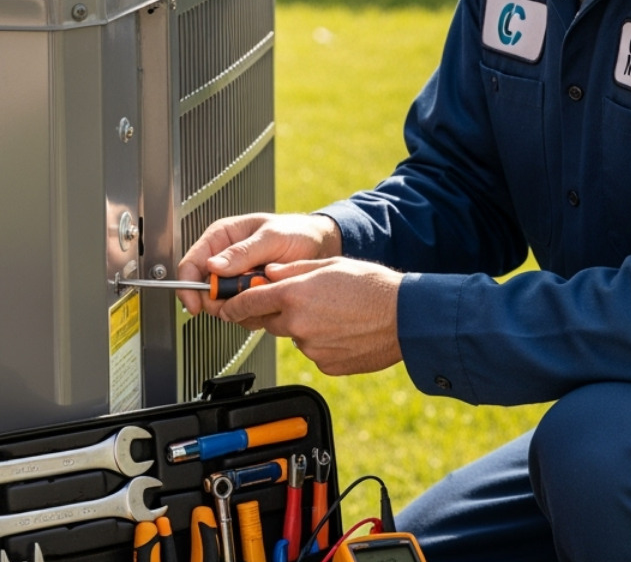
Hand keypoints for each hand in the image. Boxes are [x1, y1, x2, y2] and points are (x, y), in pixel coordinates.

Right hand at [176, 212, 341, 315]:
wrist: (319, 247)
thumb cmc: (296, 233)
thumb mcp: (271, 238)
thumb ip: (243, 252)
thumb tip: (213, 266)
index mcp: (221, 237)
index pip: (191, 264)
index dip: (188, 287)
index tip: (196, 305)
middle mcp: (223, 258)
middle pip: (203, 291)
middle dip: (222, 300)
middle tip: (244, 298)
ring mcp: (234, 277)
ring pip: (222, 304)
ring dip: (242, 305)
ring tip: (265, 291)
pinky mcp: (246, 292)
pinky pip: (239, 311)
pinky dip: (253, 311)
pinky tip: (269, 299)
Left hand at [218, 257, 403, 375]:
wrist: (404, 317)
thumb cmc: (371, 286)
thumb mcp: (329, 265)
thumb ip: (292, 270)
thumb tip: (269, 273)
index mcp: (294, 295)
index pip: (249, 302)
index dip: (234, 304)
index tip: (226, 306)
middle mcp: (297, 324)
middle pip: (271, 322)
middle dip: (279, 313)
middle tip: (306, 302)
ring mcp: (311, 348)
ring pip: (295, 337)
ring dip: (305, 327)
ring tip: (336, 315)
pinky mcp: (325, 365)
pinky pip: (315, 353)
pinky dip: (323, 343)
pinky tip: (343, 331)